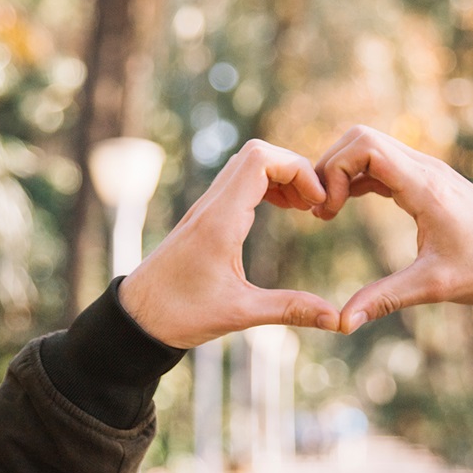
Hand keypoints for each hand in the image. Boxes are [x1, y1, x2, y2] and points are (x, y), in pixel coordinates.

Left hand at [121, 140, 340, 348]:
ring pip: (247, 164)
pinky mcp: (204, 217)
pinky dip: (266, 185)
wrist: (135, 318)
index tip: (317, 201)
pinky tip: (282, 210)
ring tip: (304, 206)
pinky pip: (239, 182)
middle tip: (314, 203)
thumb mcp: (239, 314)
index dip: (297, 169)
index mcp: (220, 221)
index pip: (260, 160)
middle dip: (294, 168)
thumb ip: (290, 309)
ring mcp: (205, 208)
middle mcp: (211, 206)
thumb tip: (337, 320)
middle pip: (256, 152)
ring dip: (280, 175)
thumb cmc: (180, 315)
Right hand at [314, 126, 472, 331]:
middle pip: (361, 138)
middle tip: (321, 210)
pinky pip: (383, 164)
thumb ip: (385, 299)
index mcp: (425, 186)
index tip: (328, 212)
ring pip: (371, 147)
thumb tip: (341, 323)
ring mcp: (428, 171)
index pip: (366, 147)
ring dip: (343, 171)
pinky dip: (358, 178)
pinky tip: (345, 206)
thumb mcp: (435, 286)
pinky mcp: (428, 181)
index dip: (335, 171)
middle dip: (331, 166)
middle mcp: (426, 169)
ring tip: (327, 211)